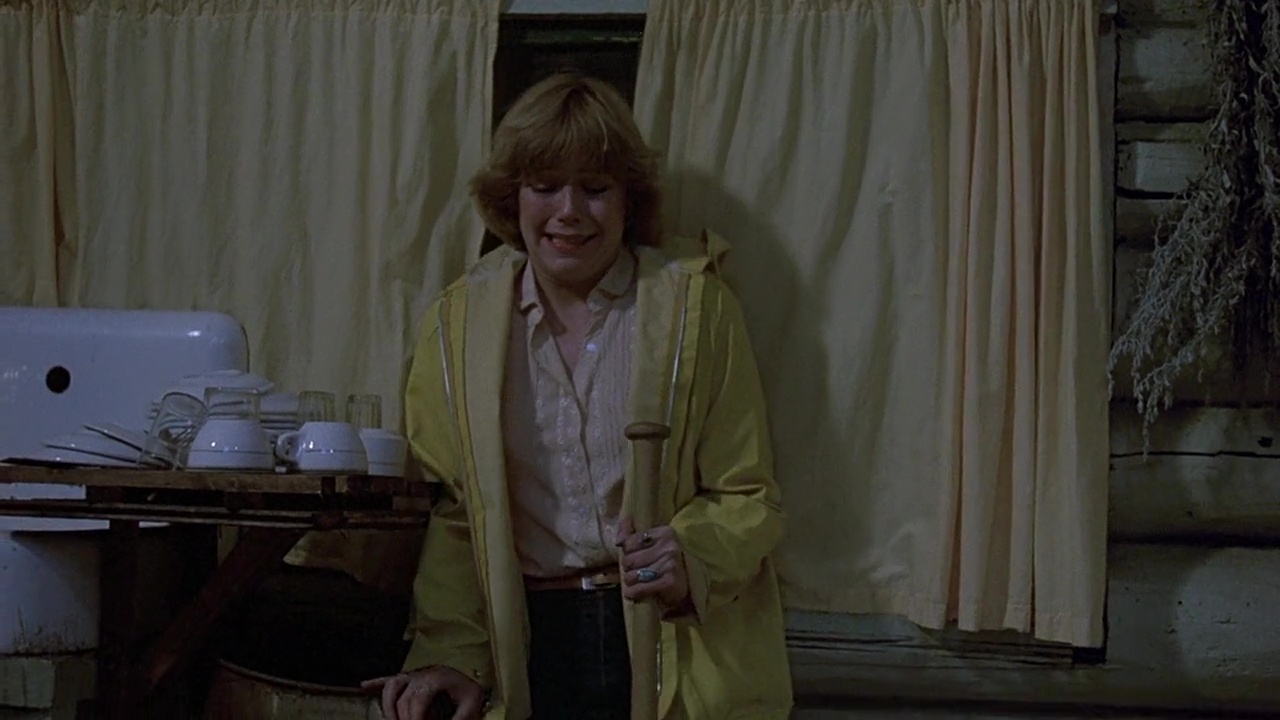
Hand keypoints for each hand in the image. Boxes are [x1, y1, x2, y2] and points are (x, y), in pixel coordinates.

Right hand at [360, 665, 484, 719]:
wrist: (472, 683)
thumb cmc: (470, 694)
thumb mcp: (470, 706)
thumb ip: (459, 719)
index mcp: (437, 678)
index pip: (418, 699)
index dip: (415, 718)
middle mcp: (423, 674)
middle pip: (403, 697)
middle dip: (404, 718)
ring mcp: (414, 675)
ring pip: (392, 685)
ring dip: (389, 706)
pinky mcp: (409, 678)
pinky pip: (389, 679)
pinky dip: (376, 683)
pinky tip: (364, 686)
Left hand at [616, 516, 689, 606]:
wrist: (692, 580)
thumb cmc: (668, 559)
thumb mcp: (654, 541)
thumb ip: (632, 534)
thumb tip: (617, 540)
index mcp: (665, 533)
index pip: (629, 543)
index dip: (629, 552)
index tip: (637, 556)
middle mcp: (668, 547)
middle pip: (628, 560)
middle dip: (629, 568)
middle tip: (637, 571)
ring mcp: (670, 565)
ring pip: (631, 576)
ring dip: (631, 582)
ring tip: (639, 582)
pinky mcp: (669, 582)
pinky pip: (639, 589)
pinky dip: (634, 593)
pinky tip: (636, 593)